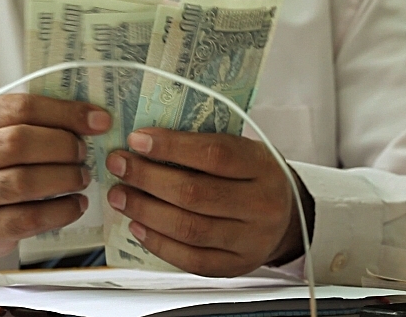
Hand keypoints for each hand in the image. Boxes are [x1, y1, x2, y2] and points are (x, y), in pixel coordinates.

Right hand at [0, 94, 110, 261]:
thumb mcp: (0, 133)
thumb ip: (36, 121)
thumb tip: (93, 118)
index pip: (20, 107)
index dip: (65, 112)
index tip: (98, 120)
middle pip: (19, 142)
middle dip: (63, 145)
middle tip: (84, 153)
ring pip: (24, 181)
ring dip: (65, 177)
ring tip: (82, 177)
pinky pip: (31, 218)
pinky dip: (62, 210)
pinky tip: (77, 203)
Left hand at [105, 128, 312, 276]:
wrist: (287, 218)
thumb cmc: (253, 177)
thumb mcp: (243, 150)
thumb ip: (203, 145)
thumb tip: (146, 140)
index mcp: (263, 166)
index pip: (214, 154)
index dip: (171, 146)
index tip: (137, 140)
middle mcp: (261, 205)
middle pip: (194, 193)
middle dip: (147, 178)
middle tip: (119, 165)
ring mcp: (249, 240)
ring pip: (188, 228)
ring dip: (145, 210)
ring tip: (120, 195)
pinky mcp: (234, 266)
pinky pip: (189, 259)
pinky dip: (157, 242)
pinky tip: (137, 226)